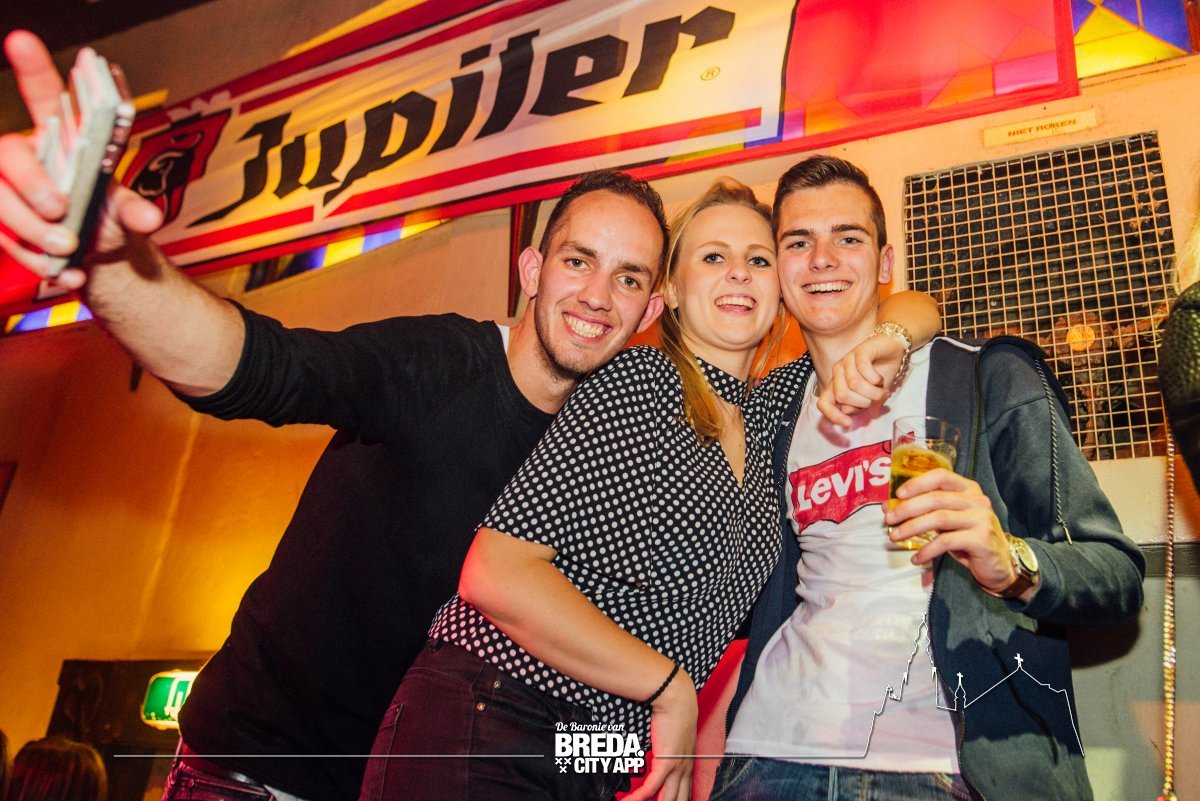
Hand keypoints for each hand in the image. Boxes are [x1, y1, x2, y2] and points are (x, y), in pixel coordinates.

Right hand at [0, 30, 161, 288]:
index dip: (32, 68)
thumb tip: (149, 216)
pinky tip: (66, 272)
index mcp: (57, 139)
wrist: (95, 257)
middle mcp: (25, 158)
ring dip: (32, 231)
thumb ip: (135, 212)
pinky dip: (36, 260)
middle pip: (6, 156)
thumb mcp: (125, 214)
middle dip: (32, 185)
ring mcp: (7, 191)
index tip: (23, 40)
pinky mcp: (0, 224)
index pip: (42, 96)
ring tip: (69, 249)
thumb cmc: (105, 219)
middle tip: (62, 211)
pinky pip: (3, 238)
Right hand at [624, 670, 695, 800]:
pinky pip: (651, 788)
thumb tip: (656, 750)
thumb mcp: (673, 734)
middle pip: (679, 800)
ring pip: (667, 799)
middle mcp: (685, 769)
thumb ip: (666, 746)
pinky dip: (638, 797)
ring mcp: (677, 768)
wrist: (676, 699)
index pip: (685, 793)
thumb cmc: (675, 711)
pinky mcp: (666, 764)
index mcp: (688, 763)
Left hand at [816, 332, 905, 426]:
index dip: (833, 415)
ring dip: (874, 392)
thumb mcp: (869, 397)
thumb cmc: (879, 375)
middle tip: (877, 398)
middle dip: (864, 402)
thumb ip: (857, 406)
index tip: (848, 423)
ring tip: (882, 389)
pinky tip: (880, 378)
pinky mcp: (859, 351)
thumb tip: (847, 413)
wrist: (893, 351)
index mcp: (836, 385)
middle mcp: (837, 372)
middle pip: (842, 396)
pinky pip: (864, 369)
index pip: (823, 403)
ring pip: (854, 384)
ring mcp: (846, 360)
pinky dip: (876, 379)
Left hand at [884, 468, 1025, 597]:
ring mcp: (981, 519)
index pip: (941, 476)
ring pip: (939, 519)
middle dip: (907, 508)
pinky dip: (927, 550)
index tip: (898, 494)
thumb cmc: (968, 538)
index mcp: (968, 489)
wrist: (1000, 564)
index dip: (917, 482)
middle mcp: (977, 500)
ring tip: (895, 536)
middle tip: (888, 519)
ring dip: (912, 528)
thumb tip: (890, 506)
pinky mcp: (981, 540)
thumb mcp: (949, 521)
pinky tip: (916, 558)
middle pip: (936, 498)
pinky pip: (947, 542)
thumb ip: (927, 511)